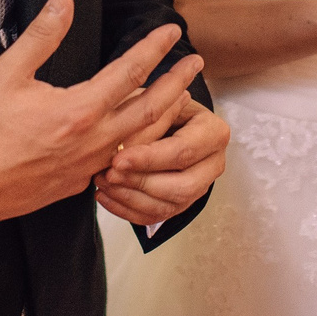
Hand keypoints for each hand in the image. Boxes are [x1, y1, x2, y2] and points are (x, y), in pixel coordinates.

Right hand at [0, 0, 204, 223]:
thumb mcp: (7, 74)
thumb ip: (41, 35)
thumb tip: (63, 0)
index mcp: (78, 110)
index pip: (130, 72)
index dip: (154, 48)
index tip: (173, 31)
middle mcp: (93, 140)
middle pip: (151, 109)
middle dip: (177, 82)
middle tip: (197, 63)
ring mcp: (91, 165)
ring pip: (142, 139)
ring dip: (164, 114)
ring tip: (179, 94)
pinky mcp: (82, 183)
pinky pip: (123, 161)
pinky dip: (142, 144)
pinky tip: (144, 135)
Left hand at [95, 94, 228, 226]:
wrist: (161, 119)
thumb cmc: (158, 105)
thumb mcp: (153, 99)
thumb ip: (146, 117)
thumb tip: (124, 137)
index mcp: (213, 132)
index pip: (183, 151)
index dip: (149, 158)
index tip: (118, 159)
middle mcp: (213, 163)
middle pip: (182, 186)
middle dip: (141, 182)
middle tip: (109, 174)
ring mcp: (199, 187)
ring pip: (168, 206)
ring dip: (130, 197)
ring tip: (102, 182)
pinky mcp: (182, 203)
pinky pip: (155, 217)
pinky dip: (126, 210)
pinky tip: (106, 195)